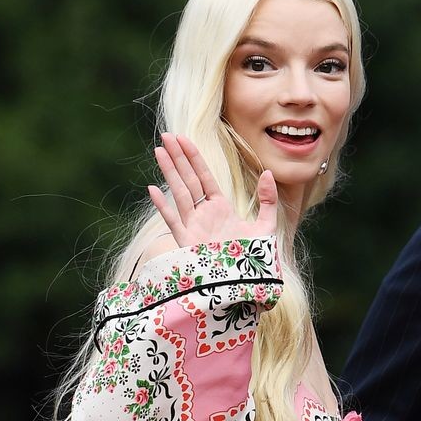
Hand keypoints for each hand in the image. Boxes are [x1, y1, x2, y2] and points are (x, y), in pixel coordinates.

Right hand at [148, 133, 277, 250]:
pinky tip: (152, 189)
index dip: (194, 157)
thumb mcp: (266, 227)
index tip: (183, 138)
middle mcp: (204, 215)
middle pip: (188, 179)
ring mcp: (194, 228)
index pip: (204, 176)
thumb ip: (267, 201)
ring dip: (169, 172)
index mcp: (220, 208)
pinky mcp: (188, 243)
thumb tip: (269, 174)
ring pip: (179, 194)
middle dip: (177, 157)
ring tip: (159, 150)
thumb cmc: (255, 261)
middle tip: (166, 135)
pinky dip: (163, 207)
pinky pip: (174, 222)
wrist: (247, 286)